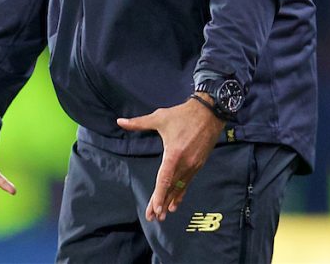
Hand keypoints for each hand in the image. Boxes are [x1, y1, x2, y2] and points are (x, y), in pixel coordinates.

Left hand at [117, 96, 224, 221]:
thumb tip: (120, 121)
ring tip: (163, 214)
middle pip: (171, 187)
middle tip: (153, 218)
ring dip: (171, 200)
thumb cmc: (182, 114)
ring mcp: (194, 165)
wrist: (209, 112)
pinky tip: (176, 202)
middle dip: (162, 203)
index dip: (159, 195)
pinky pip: (188, 182)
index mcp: (175, 153)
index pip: (165, 179)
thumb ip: (139, 123)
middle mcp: (186, 163)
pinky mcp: (199, 164)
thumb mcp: (159, 117)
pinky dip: (181, 192)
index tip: (155, 208)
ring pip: (180, 187)